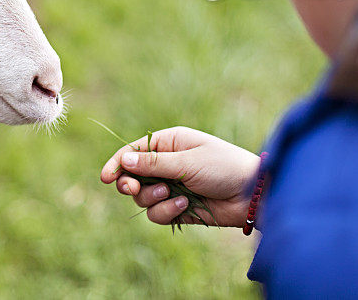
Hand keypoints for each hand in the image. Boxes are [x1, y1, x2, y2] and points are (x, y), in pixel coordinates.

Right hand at [100, 126, 259, 227]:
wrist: (252, 195)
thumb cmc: (223, 167)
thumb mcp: (187, 162)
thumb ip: (154, 163)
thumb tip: (124, 161)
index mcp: (169, 143)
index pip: (133, 152)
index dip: (117, 164)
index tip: (105, 178)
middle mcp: (167, 164)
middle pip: (132, 176)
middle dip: (130, 184)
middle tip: (132, 188)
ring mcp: (172, 187)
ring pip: (143, 197)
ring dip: (153, 198)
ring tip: (172, 195)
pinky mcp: (178, 208)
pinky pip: (157, 213)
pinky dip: (166, 211)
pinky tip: (184, 206)